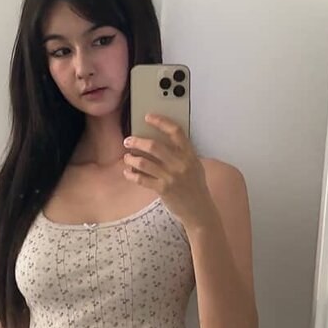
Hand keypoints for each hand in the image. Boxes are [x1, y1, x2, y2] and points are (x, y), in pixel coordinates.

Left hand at [123, 113, 214, 230]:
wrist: (199, 210)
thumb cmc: (195, 188)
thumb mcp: (194, 166)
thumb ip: (181, 154)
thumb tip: (159, 143)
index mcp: (189, 155)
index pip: (176, 132)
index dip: (160, 122)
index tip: (148, 117)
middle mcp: (181, 164)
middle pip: (154, 146)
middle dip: (137, 141)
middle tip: (128, 141)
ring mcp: (171, 177)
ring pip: (144, 162)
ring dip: (131, 158)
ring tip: (127, 157)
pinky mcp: (163, 189)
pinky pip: (142, 179)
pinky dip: (132, 175)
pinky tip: (128, 172)